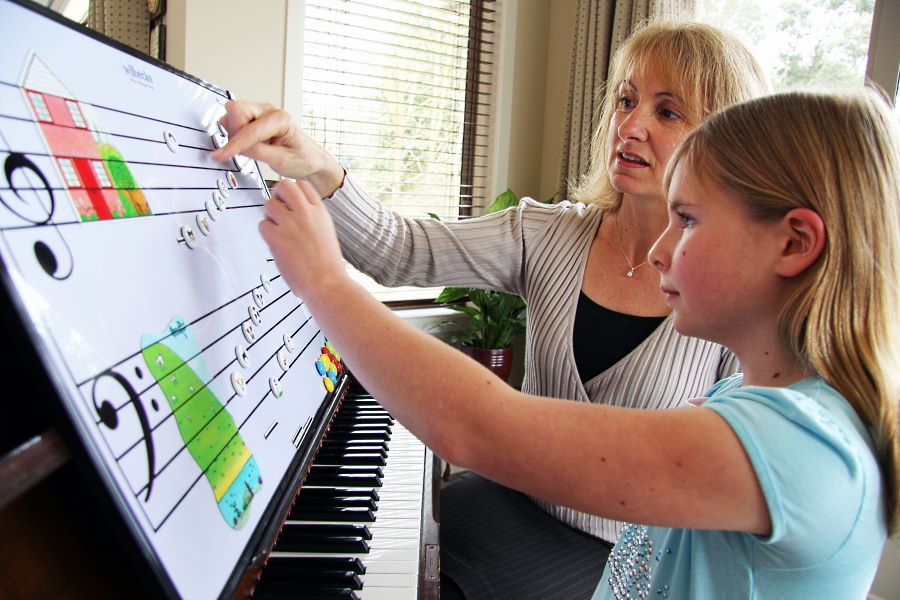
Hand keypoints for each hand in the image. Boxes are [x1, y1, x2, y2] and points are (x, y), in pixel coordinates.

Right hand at [212, 100, 344, 196]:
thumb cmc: (302, 158)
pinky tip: (250, 144)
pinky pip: (235, 120)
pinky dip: (236, 133)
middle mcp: (270, 111)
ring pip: (233, 114)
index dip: (234, 144)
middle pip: (237, 110)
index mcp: (281, 119)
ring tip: (254, 147)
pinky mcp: (254, 118)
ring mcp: (261, 112)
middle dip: (234, 131)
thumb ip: (258, 152)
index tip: (221, 155)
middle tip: (247, 149)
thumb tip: (236, 147)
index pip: (250, 129)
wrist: (310, 159)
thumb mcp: (282, 161)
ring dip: (235, 133)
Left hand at [259, 180, 346, 299]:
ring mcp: (291, 225)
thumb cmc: (328, 266)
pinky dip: (266, 233)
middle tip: (277, 207)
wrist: (327, 283)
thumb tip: (294, 211)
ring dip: (269, 215)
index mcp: (320, 212)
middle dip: (277, 194)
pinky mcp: (277, 238)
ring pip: (269, 204)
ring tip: (276, 230)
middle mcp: (306, 214)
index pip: (302, 185)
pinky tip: (275, 244)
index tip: (289, 202)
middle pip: (284, 186)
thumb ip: (312, 219)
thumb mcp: (326, 233)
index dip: (292, 191)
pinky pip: (262, 225)